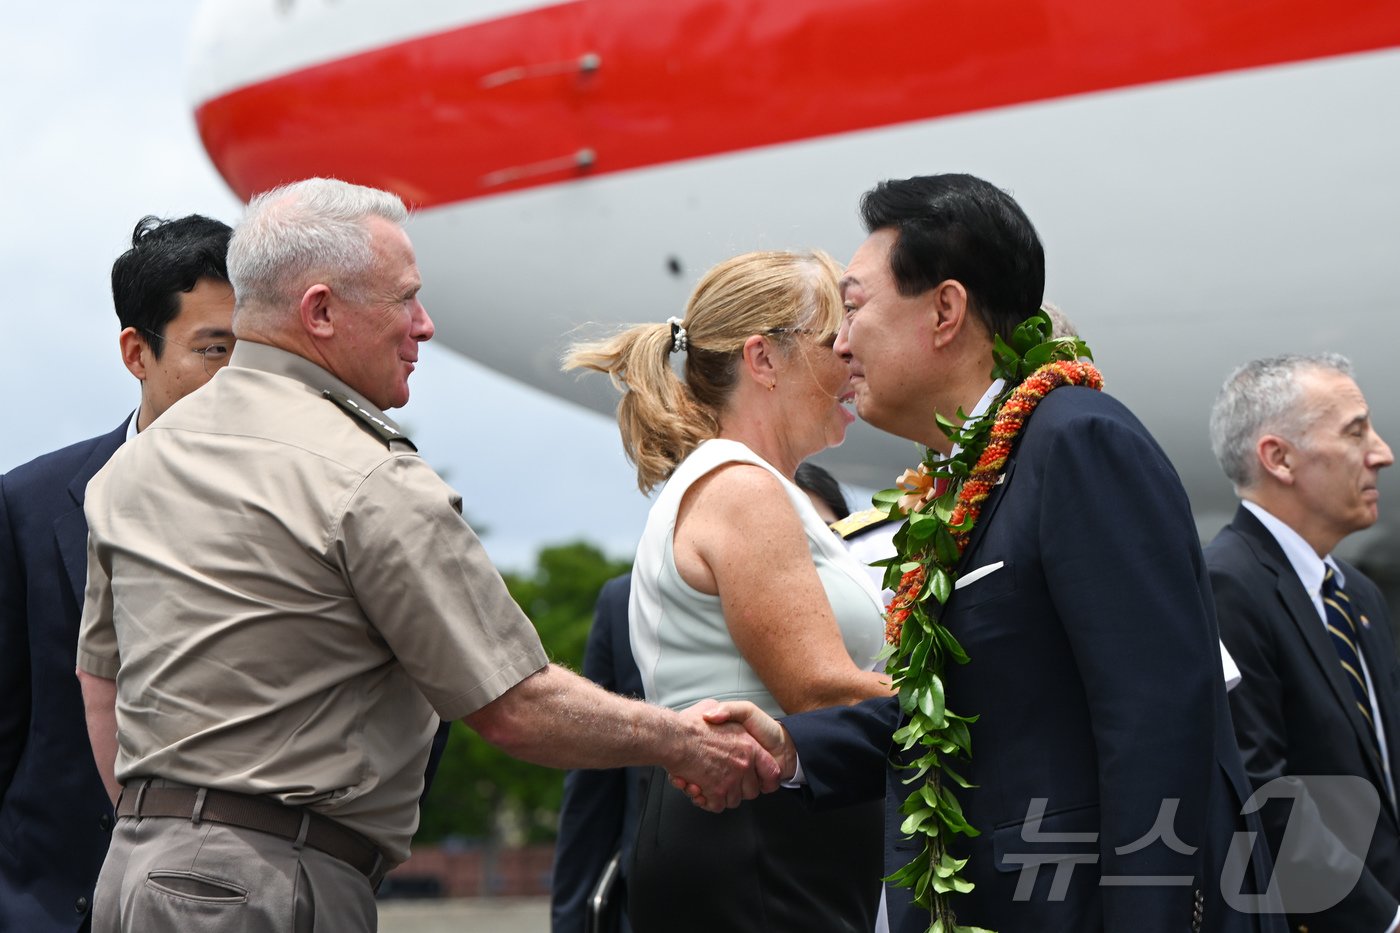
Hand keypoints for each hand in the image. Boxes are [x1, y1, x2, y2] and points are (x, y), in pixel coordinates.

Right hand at [665, 699, 780, 812]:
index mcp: (749, 746)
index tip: (761, 781)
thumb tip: (721, 716)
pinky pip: (717, 805)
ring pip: (734, 800)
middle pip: (751, 790)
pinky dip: (707, 802)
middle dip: (739, 789)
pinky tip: (699, 790)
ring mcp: (731, 780)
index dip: (766, 778)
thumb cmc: (691, 725)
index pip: (771, 770)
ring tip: (708, 784)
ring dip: (721, 795)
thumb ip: (723, 712)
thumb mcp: (714, 706)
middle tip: (726, 781)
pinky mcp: (716, 792)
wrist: (675, 738)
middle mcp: (743, 765)